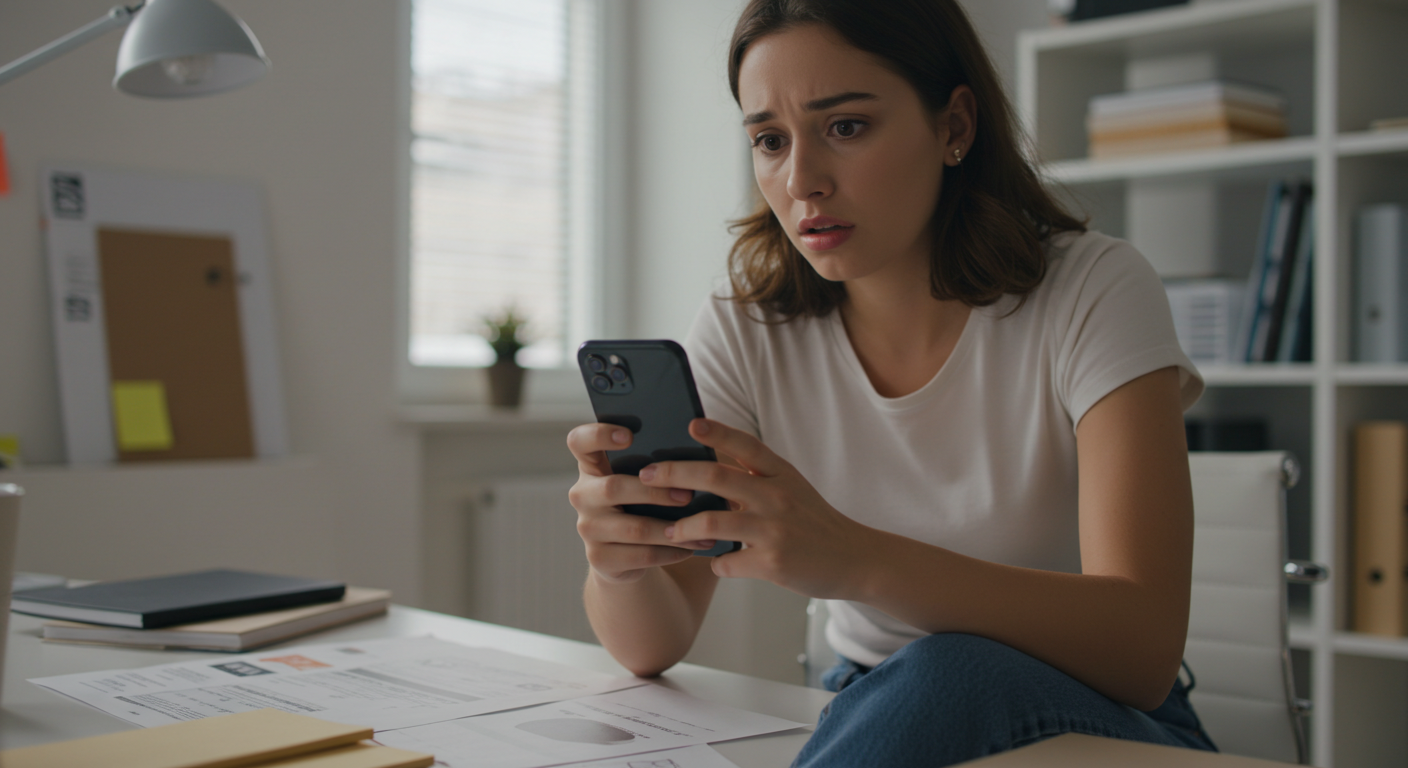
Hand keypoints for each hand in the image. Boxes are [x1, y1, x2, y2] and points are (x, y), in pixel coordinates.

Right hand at [566, 423, 717, 583]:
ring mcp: (587, 528)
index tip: (629, 436)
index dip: (599, 434)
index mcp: (591, 466)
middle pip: (612, 488)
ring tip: (700, 528)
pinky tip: (691, 548)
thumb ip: (655, 466)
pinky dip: (670, 552)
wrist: (627, 554)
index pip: (579, 441)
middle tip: (688, 495)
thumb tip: (696, 458)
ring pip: (633, 528)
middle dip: (654, 492)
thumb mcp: (644, 482)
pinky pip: (640, 555)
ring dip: (671, 529)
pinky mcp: (599, 558)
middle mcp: (582, 495)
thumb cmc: (643, 505)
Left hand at [639, 419, 875, 598]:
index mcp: (781, 473)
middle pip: (717, 477)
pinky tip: (714, 563)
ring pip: (713, 523)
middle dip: (675, 474)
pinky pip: (728, 562)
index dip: (717, 431)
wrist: (853, 559)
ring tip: (668, 531)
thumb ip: (755, 476)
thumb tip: (707, 464)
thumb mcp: (791, 488)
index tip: (690, 423)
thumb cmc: (814, 522)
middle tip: (646, 475)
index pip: (746, 445)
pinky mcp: (773, 563)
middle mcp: (777, 496)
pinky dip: (715, 563)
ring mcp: (775, 530)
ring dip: (682, 528)